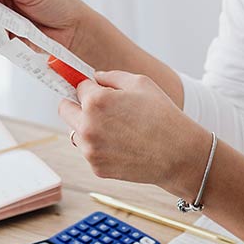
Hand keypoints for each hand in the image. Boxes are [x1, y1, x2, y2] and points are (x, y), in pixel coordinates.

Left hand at [59, 70, 211, 188]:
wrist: (178, 155)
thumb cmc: (163, 115)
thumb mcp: (140, 83)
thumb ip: (111, 76)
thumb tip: (94, 78)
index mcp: (95, 101)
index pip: (77, 86)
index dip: (89, 86)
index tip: (90, 87)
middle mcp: (87, 125)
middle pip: (65, 109)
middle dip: (78, 104)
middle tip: (97, 106)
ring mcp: (90, 149)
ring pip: (75, 132)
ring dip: (87, 127)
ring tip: (116, 128)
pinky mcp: (96, 167)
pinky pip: (89, 150)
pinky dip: (100, 146)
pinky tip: (122, 144)